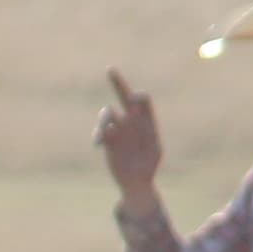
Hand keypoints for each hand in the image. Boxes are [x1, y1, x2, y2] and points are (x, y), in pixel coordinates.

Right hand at [94, 67, 162, 198]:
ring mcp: (119, 130)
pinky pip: (99, 131)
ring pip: (107, 114)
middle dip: (117, 83)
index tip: (132, 100)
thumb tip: (140, 124)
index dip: (137, 97)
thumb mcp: (154, 151)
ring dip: (104, 119)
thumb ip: (148, 135)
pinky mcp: (107, 141)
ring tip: (103, 134)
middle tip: (111, 69)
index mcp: (146, 121)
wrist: (137, 181)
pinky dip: (98, 135)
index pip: (142, 100)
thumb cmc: (149, 166)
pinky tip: (99, 143)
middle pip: (124, 97)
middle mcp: (132, 121)